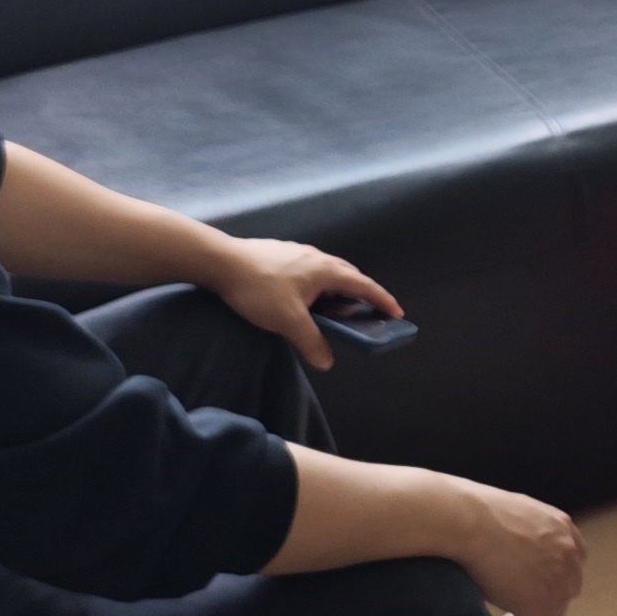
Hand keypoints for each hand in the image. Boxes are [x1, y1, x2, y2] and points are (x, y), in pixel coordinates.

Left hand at [205, 233, 403, 372]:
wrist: (220, 261)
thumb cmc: (257, 288)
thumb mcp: (288, 321)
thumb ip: (311, 342)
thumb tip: (326, 361)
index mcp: (326, 271)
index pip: (364, 286)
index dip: (382, 300)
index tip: (396, 312)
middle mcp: (316, 258)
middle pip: (348, 276)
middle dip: (360, 295)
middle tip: (365, 313)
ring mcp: (297, 254)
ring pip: (326, 272)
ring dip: (335, 290)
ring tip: (331, 309)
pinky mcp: (280, 255)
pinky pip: (308, 271)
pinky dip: (315, 286)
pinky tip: (300, 298)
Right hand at [451, 480, 586, 615]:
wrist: (468, 522)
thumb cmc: (474, 512)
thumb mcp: (513, 513)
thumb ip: (526, 532)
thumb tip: (510, 549)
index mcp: (563, 527)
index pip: (574, 558)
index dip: (558, 573)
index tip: (537, 581)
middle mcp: (568, 553)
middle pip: (568, 586)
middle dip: (547, 595)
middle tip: (519, 602)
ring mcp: (557, 580)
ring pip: (555, 609)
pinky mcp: (539, 605)